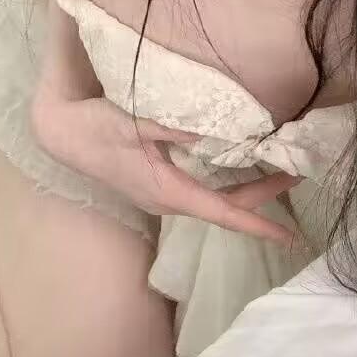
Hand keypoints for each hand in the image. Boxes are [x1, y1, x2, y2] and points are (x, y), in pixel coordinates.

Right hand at [30, 90, 300, 246]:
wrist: (60, 132)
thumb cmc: (94, 126)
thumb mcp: (134, 120)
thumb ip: (174, 126)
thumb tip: (215, 131)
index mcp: (168, 190)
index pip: (222, 213)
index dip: (258, 223)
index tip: (289, 235)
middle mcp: (168, 199)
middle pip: (226, 205)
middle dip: (264, 195)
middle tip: (296, 173)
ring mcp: (162, 194)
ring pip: (214, 198)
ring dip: (247, 188)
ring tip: (278, 168)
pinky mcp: (156, 183)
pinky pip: (201, 189)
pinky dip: (226, 179)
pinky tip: (240, 161)